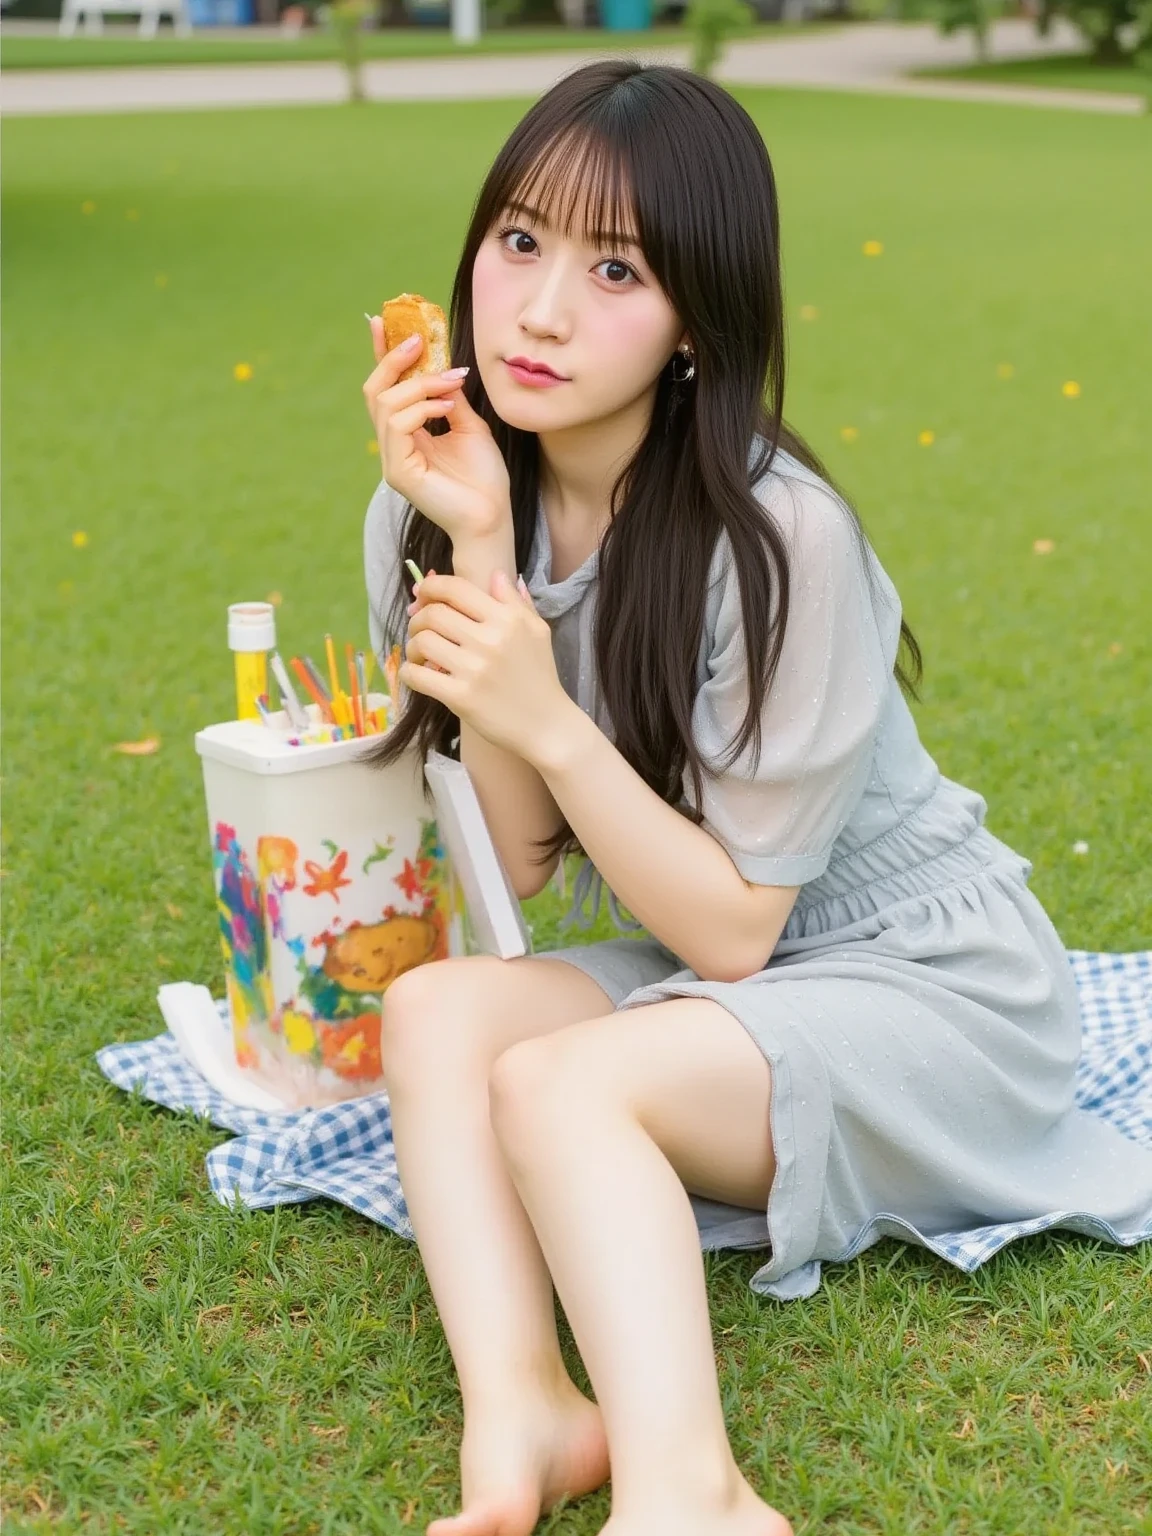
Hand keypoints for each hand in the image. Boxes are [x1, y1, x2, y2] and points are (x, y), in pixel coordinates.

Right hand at [363, 316, 511, 544]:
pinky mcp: (399, 472)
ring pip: (387, 404)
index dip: (382, 355)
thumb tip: (443, 366)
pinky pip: (398, 426)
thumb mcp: (469, 426)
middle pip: (375, 392)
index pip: (386, 389)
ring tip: (452, 382)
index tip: (383, 321)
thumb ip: (449, 398)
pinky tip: (447, 407)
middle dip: (395, 361)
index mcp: (407, 435)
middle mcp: (393, 446)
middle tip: (419, 340)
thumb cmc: (484, 479)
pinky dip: (423, 408)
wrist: (493, 517)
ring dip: (421, 385)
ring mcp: (392, 460)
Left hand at [402, 570, 576, 762]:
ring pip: (422, 641)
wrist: (547, 726)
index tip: (423, 595)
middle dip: (418, 619)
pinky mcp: (461, 697)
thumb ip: (516, 602)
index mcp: (507, 619)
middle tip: (420, 630)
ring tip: (421, 655)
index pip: (456, 589)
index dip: (431, 588)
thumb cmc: (541, 677)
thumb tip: (497, 575)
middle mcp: (490, 639)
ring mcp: (474, 669)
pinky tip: (418, 674)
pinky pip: (418, 675)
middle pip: (433, 614)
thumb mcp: (537, 632)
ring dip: (413, 646)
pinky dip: (410, 672)